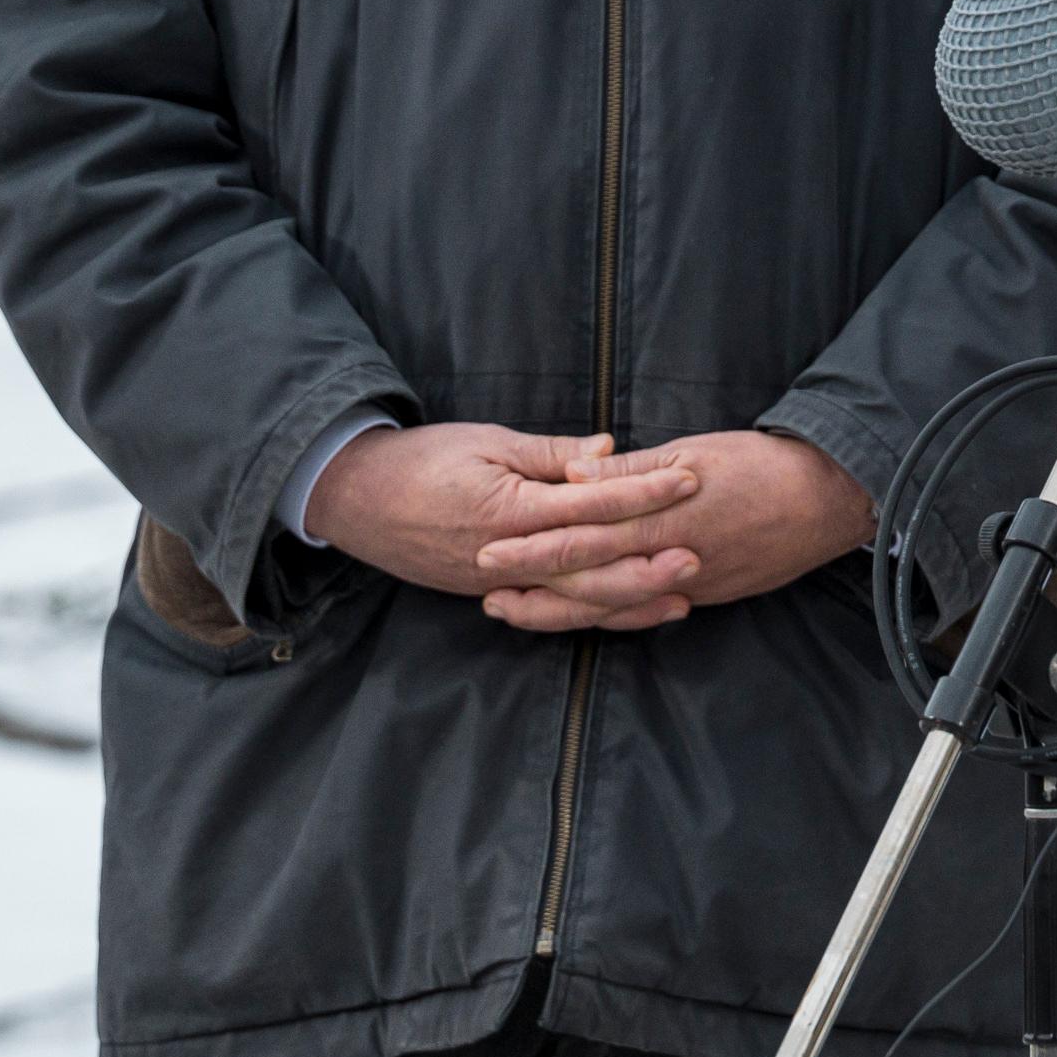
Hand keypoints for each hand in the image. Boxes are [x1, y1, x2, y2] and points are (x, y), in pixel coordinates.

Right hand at [306, 424, 700, 616]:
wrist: (356, 499)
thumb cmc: (423, 459)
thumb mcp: (488, 441)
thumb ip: (551, 453)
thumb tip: (609, 452)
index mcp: (511, 509)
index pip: (591, 504)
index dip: (643, 492)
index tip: (689, 478)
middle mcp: (507, 555)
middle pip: (590, 567)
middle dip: (647, 563)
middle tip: (700, 555)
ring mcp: (497, 583)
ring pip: (573, 602)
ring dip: (629, 602)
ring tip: (680, 598)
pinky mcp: (489, 594)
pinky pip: (549, 611)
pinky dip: (590, 616)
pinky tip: (625, 614)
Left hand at [472, 430, 875, 633]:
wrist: (827, 500)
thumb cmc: (761, 464)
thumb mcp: (693, 451)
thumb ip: (631, 470)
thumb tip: (575, 472)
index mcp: (660, 518)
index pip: (581, 537)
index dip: (531, 548)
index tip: (488, 551)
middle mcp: (668, 560)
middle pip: (587, 583)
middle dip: (533, 590)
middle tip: (485, 594)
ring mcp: (687, 585)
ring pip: (611, 607)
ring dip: (561, 612)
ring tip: (518, 612)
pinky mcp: (706, 595)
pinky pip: (645, 613)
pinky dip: (608, 617)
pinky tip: (584, 617)